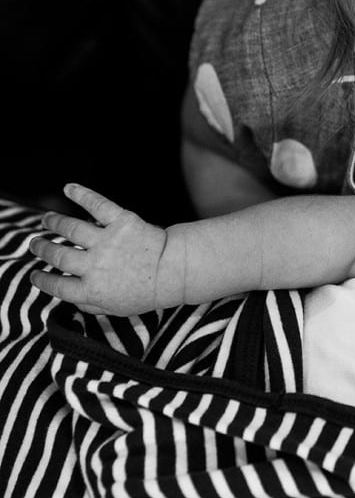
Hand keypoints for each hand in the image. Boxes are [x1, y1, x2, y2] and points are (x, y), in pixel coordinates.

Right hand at [29, 183, 174, 315]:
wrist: (176, 272)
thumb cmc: (147, 292)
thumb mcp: (117, 309)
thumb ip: (91, 305)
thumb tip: (70, 299)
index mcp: (91, 290)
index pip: (56, 285)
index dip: (41, 280)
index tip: (34, 275)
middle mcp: (94, 266)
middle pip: (58, 255)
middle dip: (42, 248)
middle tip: (35, 244)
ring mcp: (107, 243)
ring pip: (71, 228)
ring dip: (55, 222)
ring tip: (47, 220)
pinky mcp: (122, 222)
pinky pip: (97, 205)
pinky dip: (82, 194)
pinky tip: (69, 188)